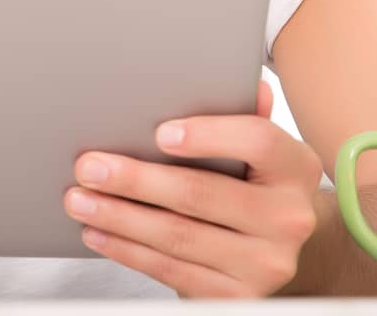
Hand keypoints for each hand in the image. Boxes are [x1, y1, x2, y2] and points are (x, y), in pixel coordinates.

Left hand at [64, 78, 323, 297]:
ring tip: (80, 198)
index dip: (208, 135)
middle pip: (202, 194)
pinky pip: (171, 270)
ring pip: (178, 236)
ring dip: (120, 216)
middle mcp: (288, 218)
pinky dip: (128, 250)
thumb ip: (247, 116)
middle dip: (136, 179)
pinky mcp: (236, 298)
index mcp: (297, 168)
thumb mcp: (261, 152)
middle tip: (90, 166)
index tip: (159, 132)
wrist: (275, 251)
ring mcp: (264, 263)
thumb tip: (246, 83)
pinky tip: (99, 231)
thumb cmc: (255, 185)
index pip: (258, 141)